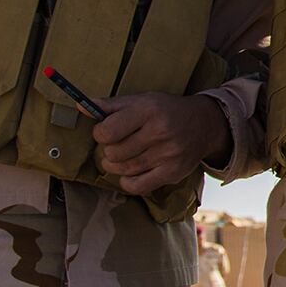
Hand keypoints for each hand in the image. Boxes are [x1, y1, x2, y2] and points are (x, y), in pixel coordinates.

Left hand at [92, 93, 230, 194]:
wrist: (204, 124)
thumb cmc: (166, 110)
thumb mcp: (141, 100)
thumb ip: (111, 105)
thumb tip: (81, 106)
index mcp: (148, 110)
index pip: (107, 131)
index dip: (100, 133)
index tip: (105, 132)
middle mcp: (159, 132)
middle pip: (114, 153)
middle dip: (108, 150)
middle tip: (115, 145)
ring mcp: (167, 155)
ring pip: (124, 170)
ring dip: (115, 166)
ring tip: (119, 158)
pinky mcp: (172, 172)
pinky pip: (138, 186)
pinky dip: (127, 182)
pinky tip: (129, 173)